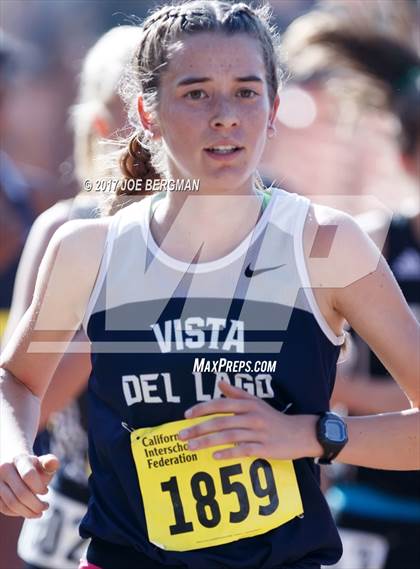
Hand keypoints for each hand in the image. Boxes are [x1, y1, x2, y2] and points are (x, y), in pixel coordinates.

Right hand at [0, 453, 59, 517]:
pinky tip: (27, 511)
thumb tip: (54, 463)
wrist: (11, 463)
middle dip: (36, 504)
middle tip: (46, 507)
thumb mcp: (42, 462)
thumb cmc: (32, 466)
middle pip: (21, 493)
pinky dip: (17, 513)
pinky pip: (4, 508)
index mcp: (19, 458)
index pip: (29, 475)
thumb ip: (50, 463)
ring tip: (39, 512)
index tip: (46, 491)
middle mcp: (4, 468)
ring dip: (28, 512)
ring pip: (12, 503)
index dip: (39, 487)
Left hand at [179, 381, 319, 460]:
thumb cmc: (273, 418)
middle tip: (181, 436)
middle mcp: (251, 416)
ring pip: (228, 436)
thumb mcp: (256, 402)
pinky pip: (243, 450)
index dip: (202, 409)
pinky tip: (215, 457)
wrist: (299, 433)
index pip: (220, 404)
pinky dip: (228, 453)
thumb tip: (220, 382)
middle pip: (220, 421)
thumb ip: (237, 393)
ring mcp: (258, 432)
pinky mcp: (264, 448)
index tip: (186, 415)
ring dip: (208, 442)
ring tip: (192, 447)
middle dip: (198, 428)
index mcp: (247, 404)